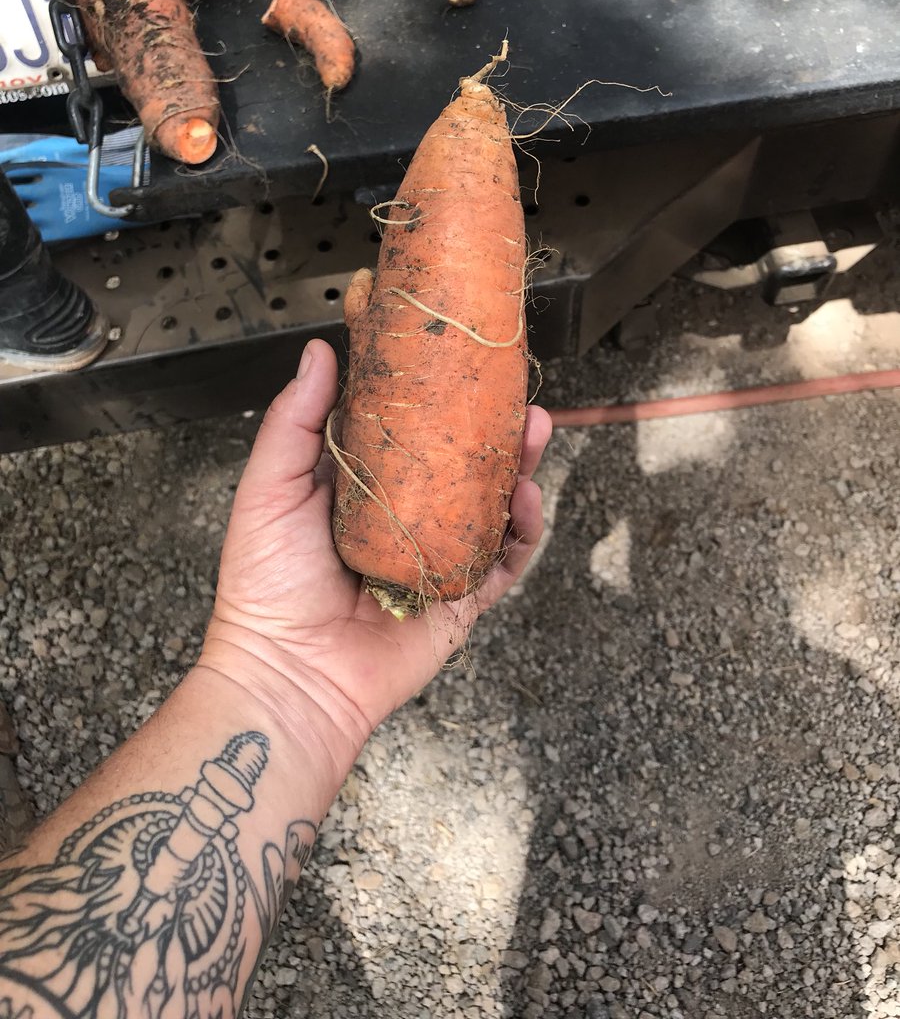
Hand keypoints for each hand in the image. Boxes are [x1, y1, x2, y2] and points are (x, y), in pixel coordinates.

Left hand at [205, 339, 550, 747]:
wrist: (288, 674)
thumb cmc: (267, 581)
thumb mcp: (270, 487)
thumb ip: (298, 421)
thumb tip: (321, 349)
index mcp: (363, 491)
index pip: (409, 435)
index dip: (438, 400)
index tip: (459, 360)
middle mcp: (406, 520)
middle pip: (462, 466)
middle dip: (493, 429)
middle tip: (515, 394)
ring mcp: (437, 560)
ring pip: (492, 507)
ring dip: (519, 467)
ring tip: (535, 429)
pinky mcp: (461, 600)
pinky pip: (503, 561)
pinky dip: (523, 530)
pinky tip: (528, 497)